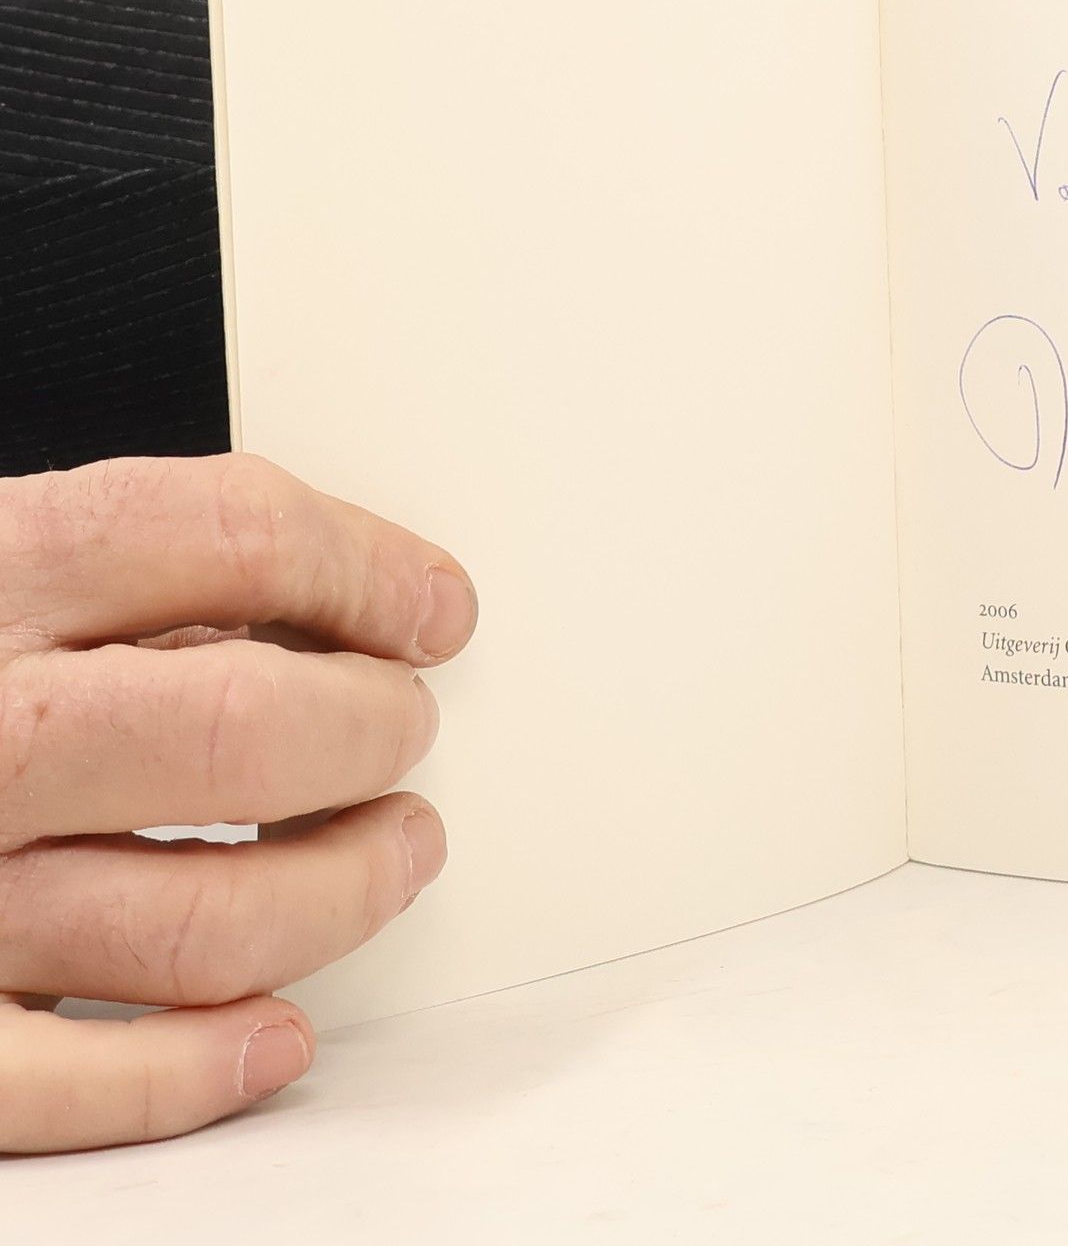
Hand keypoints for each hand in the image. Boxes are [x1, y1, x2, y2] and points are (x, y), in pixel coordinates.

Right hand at [0, 454, 475, 1151]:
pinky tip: (275, 1030)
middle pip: (243, 728)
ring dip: (344, 890)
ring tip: (395, 849)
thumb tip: (348, 613)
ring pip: (204, 920)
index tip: (434, 608)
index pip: (235, 536)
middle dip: (372, 729)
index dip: (369, 570)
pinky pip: (80, 1085)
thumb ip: (143, 577)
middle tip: (406, 727)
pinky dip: (202, 1069)